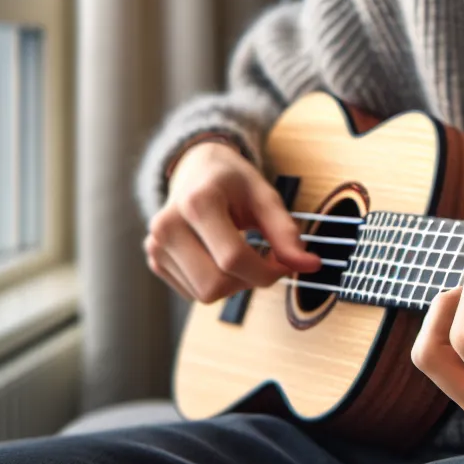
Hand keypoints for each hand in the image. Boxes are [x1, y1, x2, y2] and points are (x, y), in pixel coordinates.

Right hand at [144, 139, 320, 301]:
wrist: (196, 169)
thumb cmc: (231, 181)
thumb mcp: (264, 196)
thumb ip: (285, 232)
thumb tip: (308, 265)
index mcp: (197, 203)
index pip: (233, 259)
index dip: (267, 270)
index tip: (285, 263)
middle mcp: (167, 226)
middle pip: (215, 285)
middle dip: (249, 281)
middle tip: (266, 261)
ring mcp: (156, 245)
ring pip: (204, 294)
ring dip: (234, 285)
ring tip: (243, 256)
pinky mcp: (155, 260)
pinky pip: (192, 293)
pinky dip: (216, 283)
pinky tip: (221, 259)